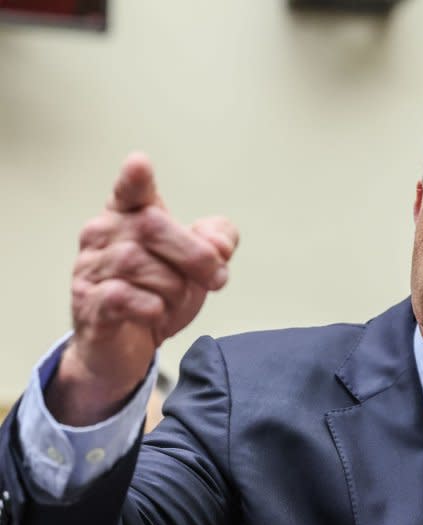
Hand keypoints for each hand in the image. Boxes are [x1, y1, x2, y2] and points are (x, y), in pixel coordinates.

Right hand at [46, 153, 237, 424]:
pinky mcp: (88, 303)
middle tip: (217, 279)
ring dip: (173, 288)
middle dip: (196, 255)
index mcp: (130, 217)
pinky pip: (122, 297)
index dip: (134, 179)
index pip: (130, 191)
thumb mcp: (197, 266)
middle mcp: (104, 235)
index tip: (139, 164)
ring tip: (173, 301)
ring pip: (140, 264)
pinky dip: (150, 307)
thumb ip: (216, 242)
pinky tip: (155, 313)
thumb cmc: (158, 295)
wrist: (128, 348)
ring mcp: (91, 268)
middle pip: (154, 226)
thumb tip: (219, 243)